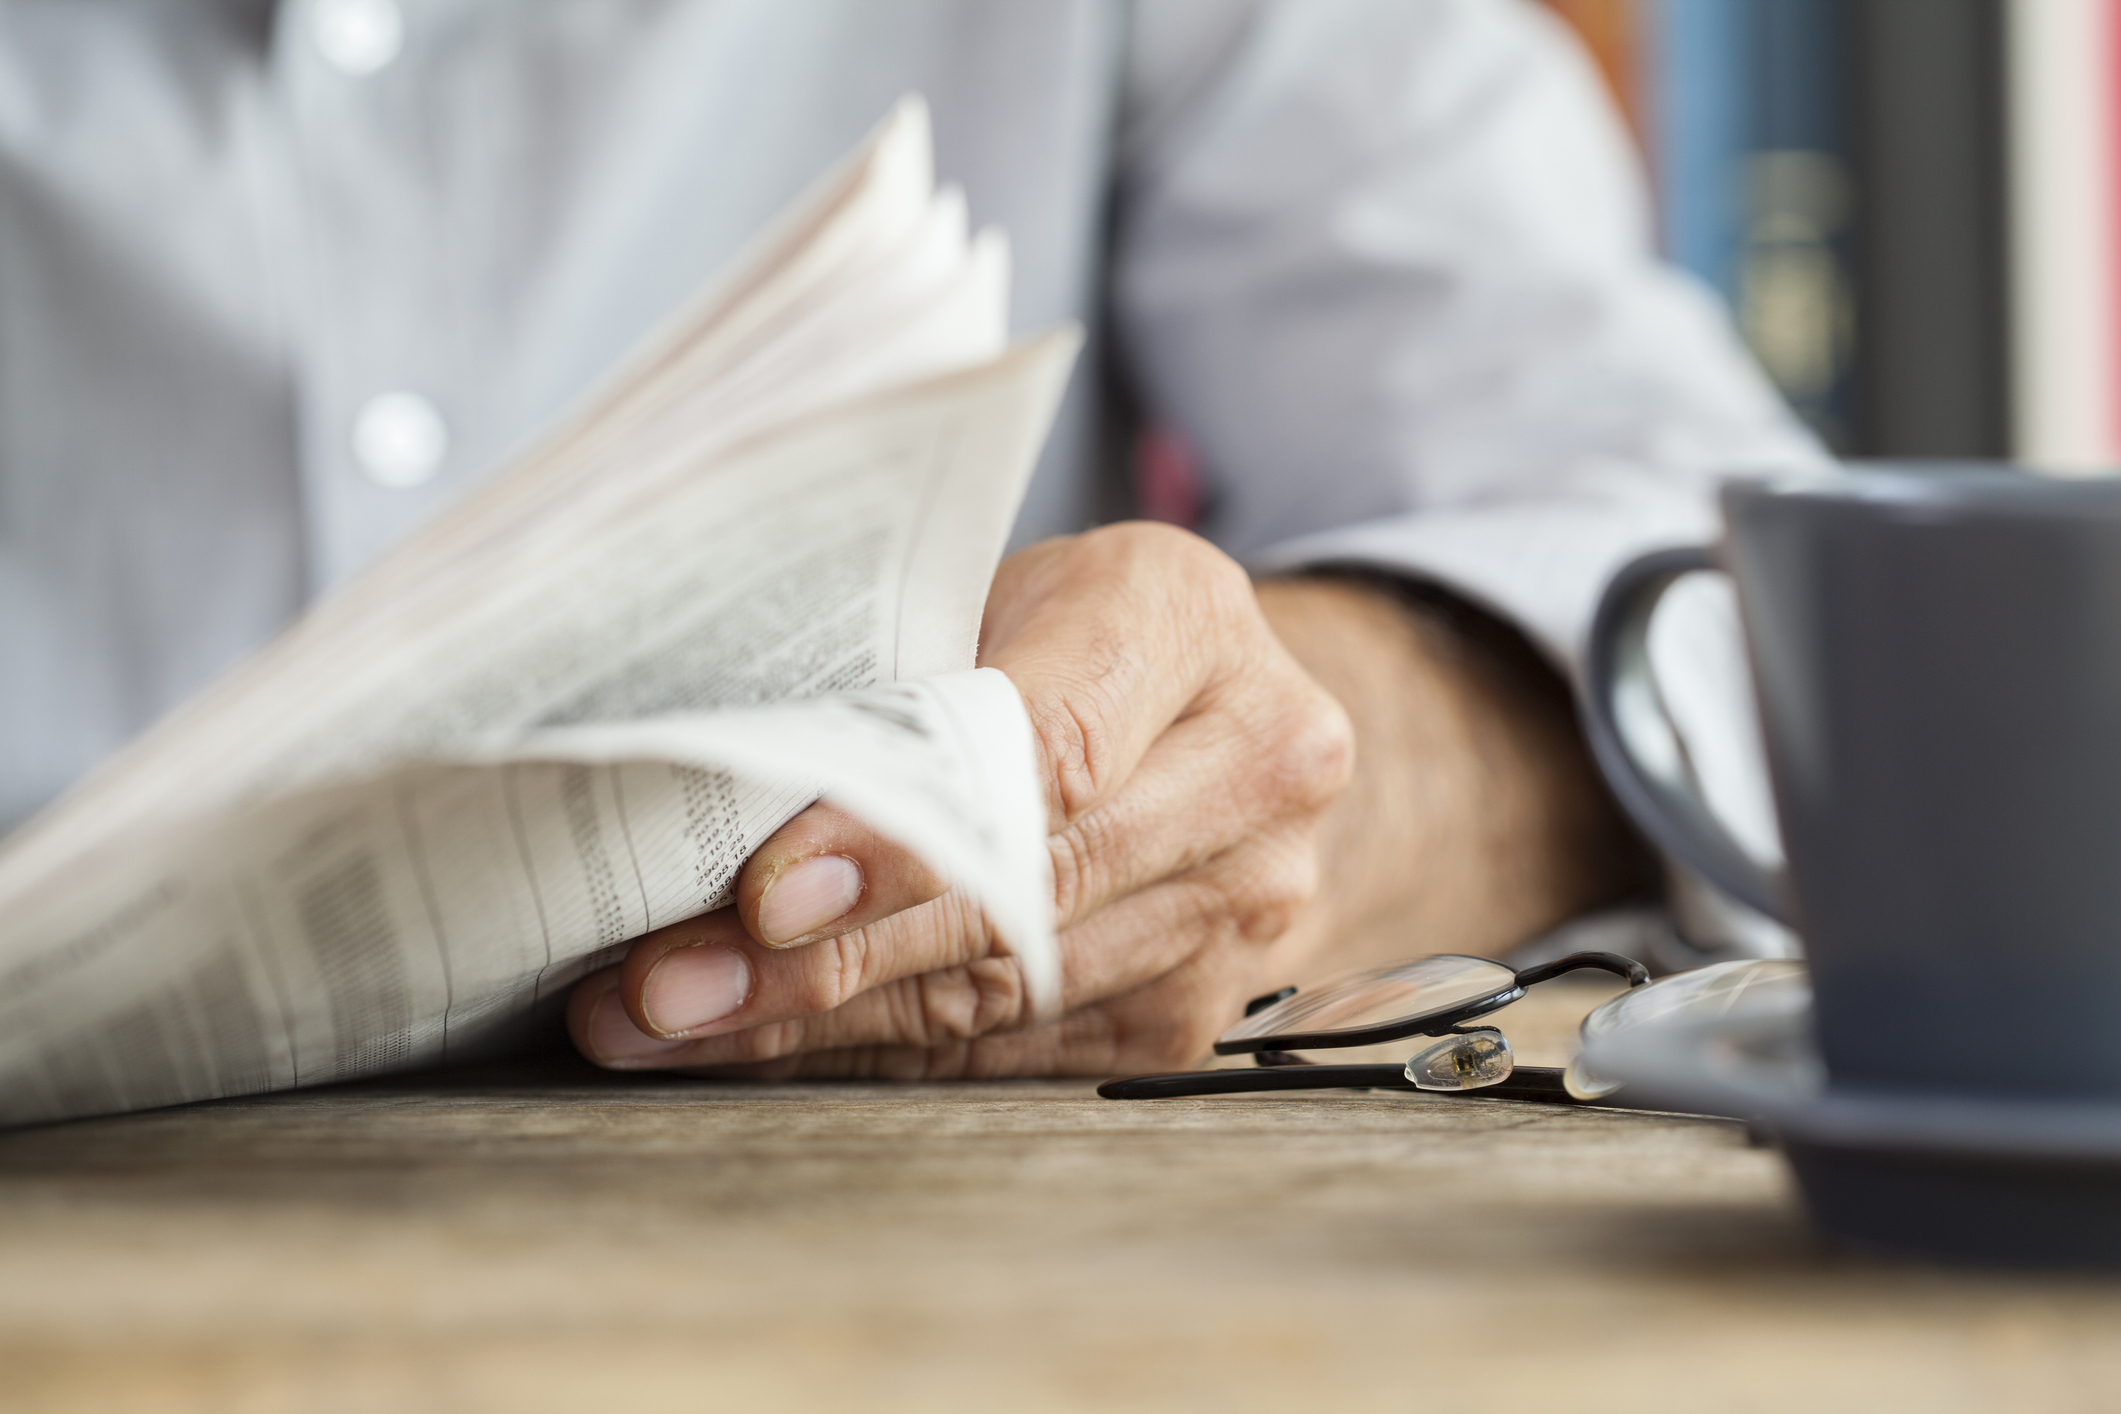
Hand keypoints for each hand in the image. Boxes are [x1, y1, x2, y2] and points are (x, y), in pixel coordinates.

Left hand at [566, 522, 1358, 1076]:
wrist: (1221, 716)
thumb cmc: (1066, 631)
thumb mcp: (993, 592)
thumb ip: (897, 682)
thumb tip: (710, 795)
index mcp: (1188, 621)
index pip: (1045, 751)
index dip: (902, 835)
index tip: (766, 892)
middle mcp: (1253, 770)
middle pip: (1027, 894)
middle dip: (828, 954)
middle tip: (669, 984)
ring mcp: (1240, 908)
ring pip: (1007, 994)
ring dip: (824, 1019)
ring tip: (674, 1020)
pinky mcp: (1193, 1013)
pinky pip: (1011, 1055)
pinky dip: (872, 1054)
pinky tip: (762, 1042)